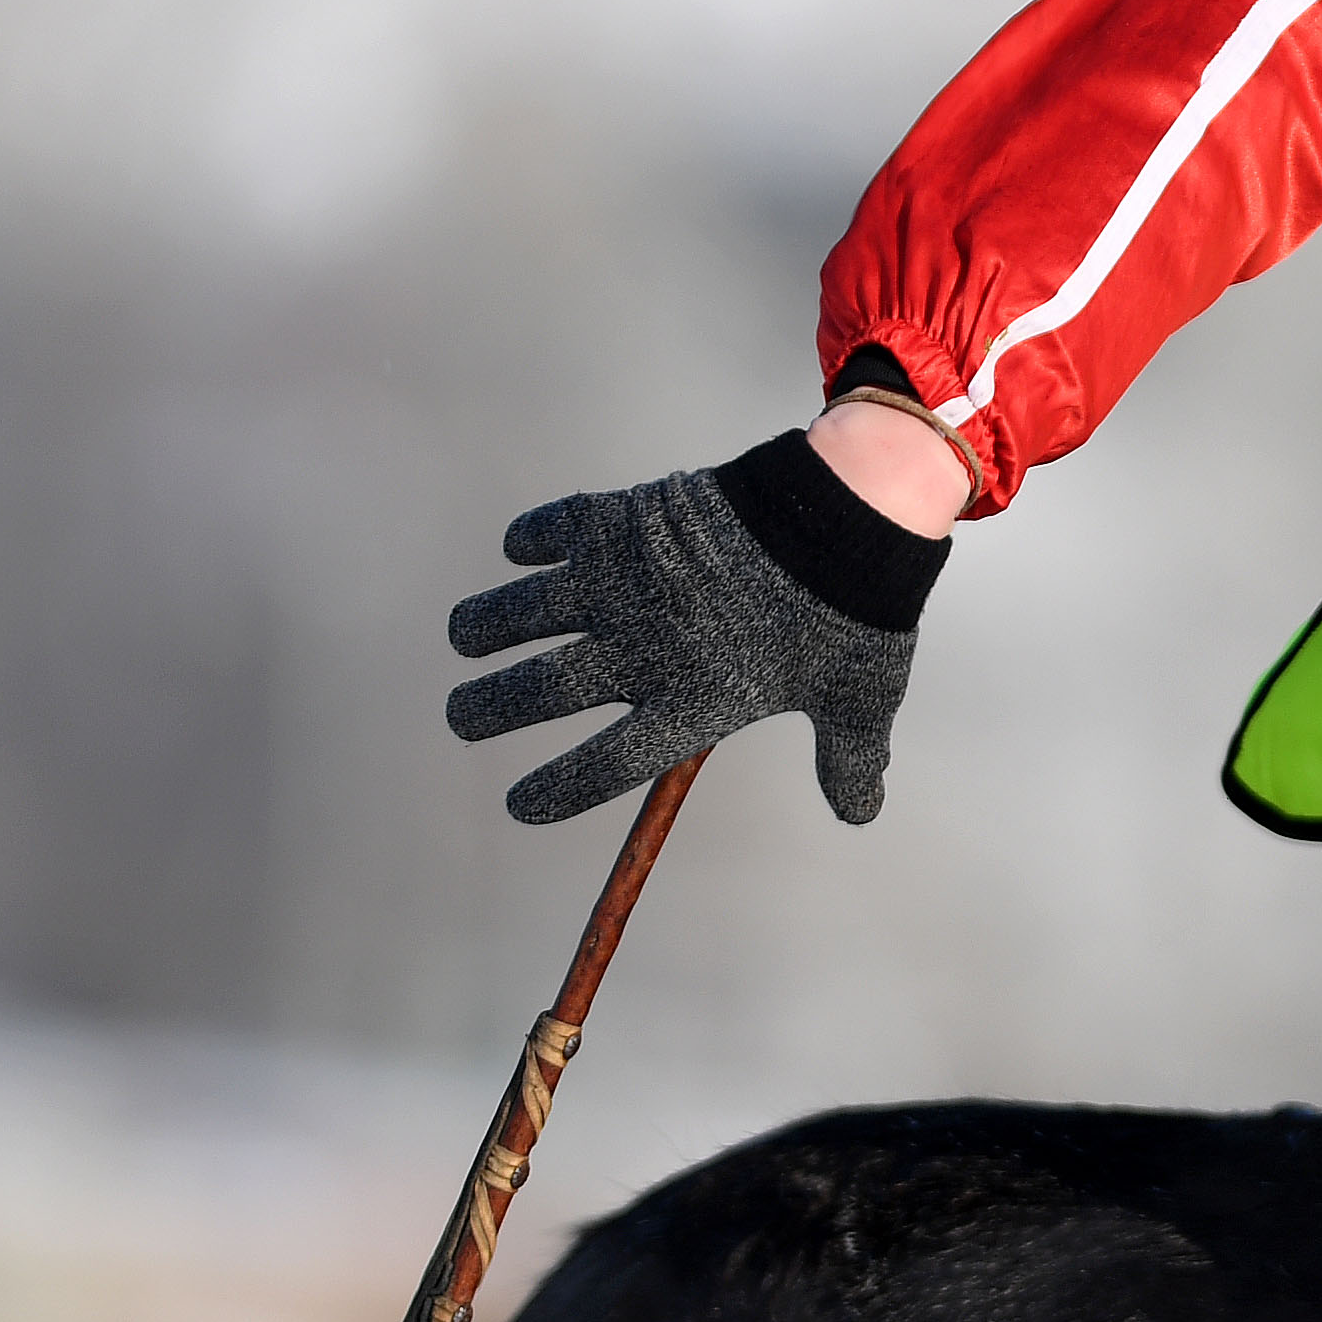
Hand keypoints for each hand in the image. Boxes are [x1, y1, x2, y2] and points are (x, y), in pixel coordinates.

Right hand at [447, 432, 946, 823]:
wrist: (844, 511)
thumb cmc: (853, 608)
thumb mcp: (859, 695)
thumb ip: (850, 757)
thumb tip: (860, 810)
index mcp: (695, 701)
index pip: (607, 766)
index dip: (556, 791)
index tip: (519, 806)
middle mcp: (644, 648)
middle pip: (541, 692)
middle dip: (488, 710)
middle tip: (460, 718)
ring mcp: (623, 582)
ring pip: (523, 611)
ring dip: (484, 626)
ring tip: (465, 638)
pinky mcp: (620, 521)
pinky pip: (551, 530)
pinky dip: (527, 539)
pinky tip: (519, 551)